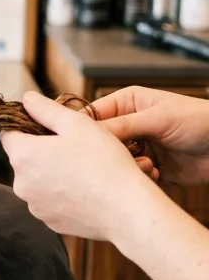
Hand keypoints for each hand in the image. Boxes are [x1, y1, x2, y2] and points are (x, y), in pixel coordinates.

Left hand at [1, 91, 155, 240]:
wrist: (127, 210)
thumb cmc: (104, 164)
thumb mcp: (77, 124)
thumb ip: (46, 109)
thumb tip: (27, 99)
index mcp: (23, 156)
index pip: (8, 134)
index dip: (27, 126)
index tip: (48, 126)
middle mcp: (21, 184)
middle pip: (24, 158)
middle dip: (42, 150)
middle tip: (73, 147)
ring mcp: (35, 206)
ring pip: (38, 181)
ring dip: (52, 173)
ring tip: (82, 169)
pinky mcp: (50, 223)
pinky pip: (51, 201)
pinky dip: (63, 194)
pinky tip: (85, 189)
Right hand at [93, 85, 208, 185]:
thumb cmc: (199, 120)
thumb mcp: (158, 118)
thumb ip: (122, 126)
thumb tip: (89, 134)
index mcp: (128, 103)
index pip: (93, 115)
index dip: (85, 129)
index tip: (82, 144)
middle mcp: (130, 125)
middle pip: (102, 142)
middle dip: (109, 152)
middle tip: (121, 156)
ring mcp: (140, 147)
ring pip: (116, 161)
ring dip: (128, 165)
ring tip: (146, 164)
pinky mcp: (150, 168)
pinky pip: (132, 175)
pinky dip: (141, 176)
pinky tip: (156, 171)